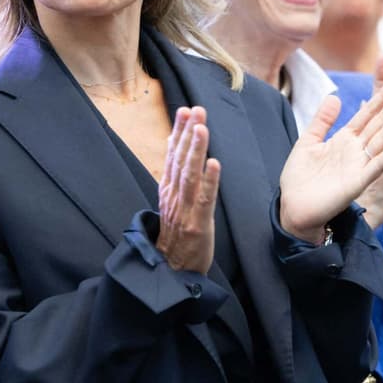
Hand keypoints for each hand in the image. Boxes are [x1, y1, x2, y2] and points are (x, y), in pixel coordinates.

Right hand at [156, 106, 220, 273]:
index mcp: (168, 190)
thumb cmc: (174, 237)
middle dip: (188, 133)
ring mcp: (184, 210)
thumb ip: (173, 176)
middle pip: (180, 159)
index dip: (179, 132)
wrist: (169, 272)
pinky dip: (209, 181)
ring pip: (190, 174)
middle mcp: (173, 196)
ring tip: (202, 128)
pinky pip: (204, 199)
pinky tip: (214, 163)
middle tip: (195, 110)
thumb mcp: (170, 204)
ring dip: (196, 150)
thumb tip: (176, 145)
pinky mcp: (196, 224)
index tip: (185, 110)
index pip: (173, 155)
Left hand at [280, 79, 382, 242]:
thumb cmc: (299, 178)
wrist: (293, 206)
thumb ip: (322, 121)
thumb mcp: (308, 142)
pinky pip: (379, 163)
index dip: (381, 98)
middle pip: (380, 122)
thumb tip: (334, 97)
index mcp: (344, 140)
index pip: (367, 115)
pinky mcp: (359, 180)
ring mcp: (360, 164)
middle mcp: (356, 150)